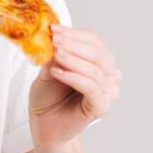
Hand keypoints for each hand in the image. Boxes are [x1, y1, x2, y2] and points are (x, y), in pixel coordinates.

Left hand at [28, 24, 121, 150]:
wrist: (44, 123)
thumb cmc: (48, 97)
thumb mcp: (48, 68)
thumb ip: (55, 54)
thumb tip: (55, 36)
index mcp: (99, 61)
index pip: (93, 40)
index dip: (74, 33)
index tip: (53, 29)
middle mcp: (108, 75)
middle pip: (97, 53)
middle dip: (73, 44)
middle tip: (54, 40)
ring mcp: (107, 92)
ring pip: (95, 70)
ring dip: (73, 60)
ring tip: (54, 55)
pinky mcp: (101, 107)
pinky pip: (91, 88)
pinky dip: (74, 77)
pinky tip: (57, 72)